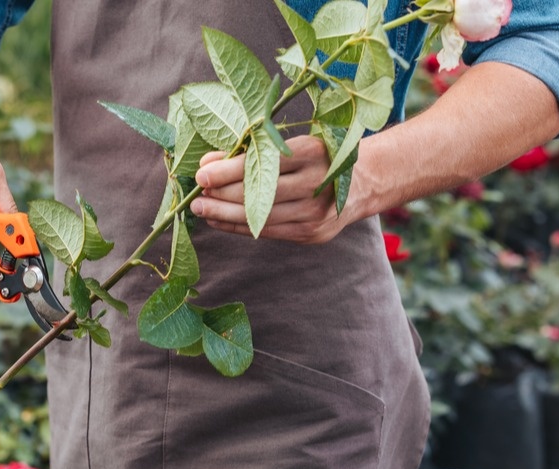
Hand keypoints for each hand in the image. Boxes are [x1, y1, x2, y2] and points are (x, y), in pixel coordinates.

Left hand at [190, 135, 355, 243]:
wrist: (363, 182)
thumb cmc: (317, 156)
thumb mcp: (290, 145)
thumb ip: (250, 151)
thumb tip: (207, 163)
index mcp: (313, 153)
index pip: (263, 163)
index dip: (228, 170)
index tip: (201, 174)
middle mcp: (317, 183)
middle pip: (260, 193)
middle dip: (222, 196)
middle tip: (195, 196)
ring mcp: (316, 212)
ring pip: (260, 217)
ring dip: (224, 215)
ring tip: (201, 210)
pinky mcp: (312, 233)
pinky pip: (267, 231)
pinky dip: (239, 227)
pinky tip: (218, 222)